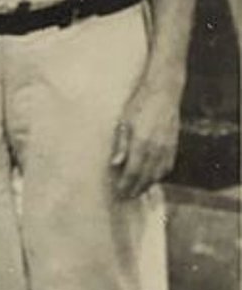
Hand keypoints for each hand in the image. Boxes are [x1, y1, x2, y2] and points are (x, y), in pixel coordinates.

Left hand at [111, 81, 181, 199]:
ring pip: (158, 174)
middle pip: (146, 177)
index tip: (119, 192)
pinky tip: (152, 178)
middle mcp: (156, 148)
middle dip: (136, 188)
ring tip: (137, 191)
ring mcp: (167, 148)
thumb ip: (121, 144)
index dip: (126, 184)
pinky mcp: (174, 145)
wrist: (164, 93)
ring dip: (147, 185)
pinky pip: (167, 167)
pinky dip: (159, 176)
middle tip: (126, 196)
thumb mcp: (123, 122)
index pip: (133, 172)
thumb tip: (115, 164)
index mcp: (141, 143)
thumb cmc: (139, 105)